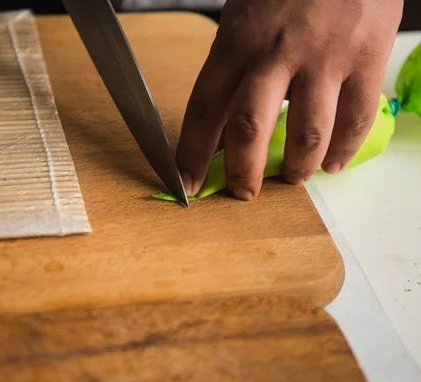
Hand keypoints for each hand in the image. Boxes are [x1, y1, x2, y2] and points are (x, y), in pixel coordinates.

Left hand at [175, 0, 402, 199]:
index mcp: (235, 41)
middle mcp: (274, 53)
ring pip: (305, 134)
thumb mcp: (244, 16)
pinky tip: (331, 163)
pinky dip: (342, 150)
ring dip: (296, 168)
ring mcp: (322, 57)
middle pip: (248, 131)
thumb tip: (222, 127)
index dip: (191, 155)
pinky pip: (354, 119)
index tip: (187, 184)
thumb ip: (233, 68)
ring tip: (291, 179)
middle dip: (242, 174)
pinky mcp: (365, 57)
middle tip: (242, 194)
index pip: (202, 111)